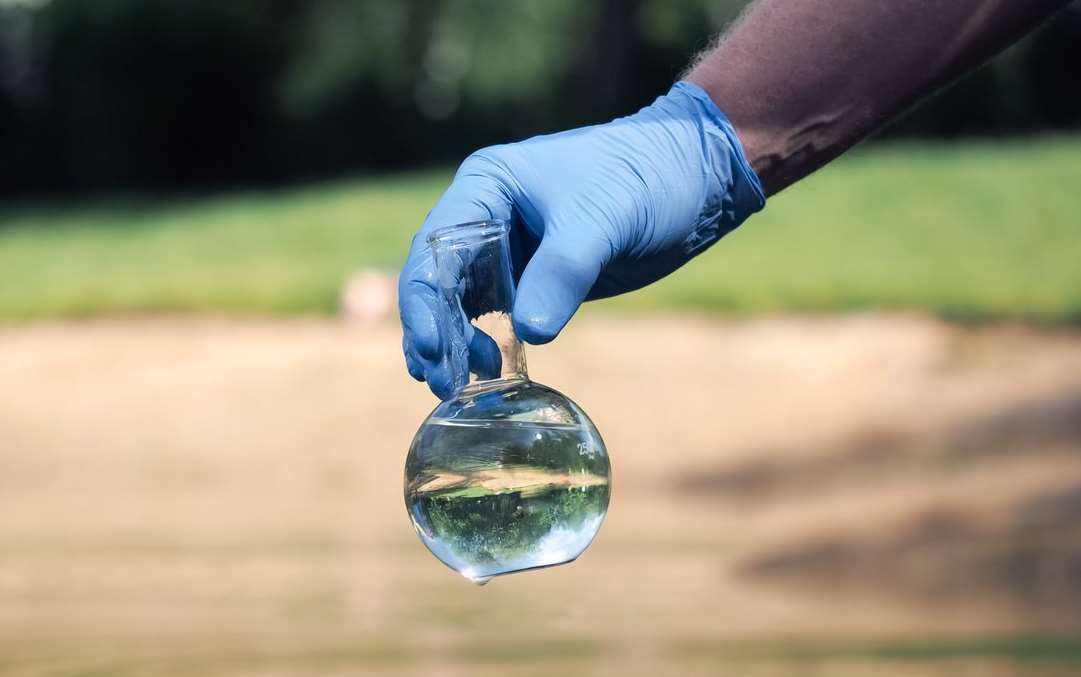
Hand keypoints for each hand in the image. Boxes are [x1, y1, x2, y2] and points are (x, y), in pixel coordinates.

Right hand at [399, 81, 764, 398]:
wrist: (694, 178)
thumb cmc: (645, 179)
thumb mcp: (603, 220)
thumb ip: (563, 271)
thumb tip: (530, 333)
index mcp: (487, 186)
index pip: (435, 248)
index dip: (424, 300)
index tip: (432, 347)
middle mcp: (487, 217)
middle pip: (438, 281)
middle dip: (435, 332)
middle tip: (440, 383)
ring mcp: (508, 249)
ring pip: (461, 303)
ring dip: (454, 345)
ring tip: (455, 389)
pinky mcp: (535, 277)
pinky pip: (496, 316)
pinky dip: (485, 345)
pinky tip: (486, 375)